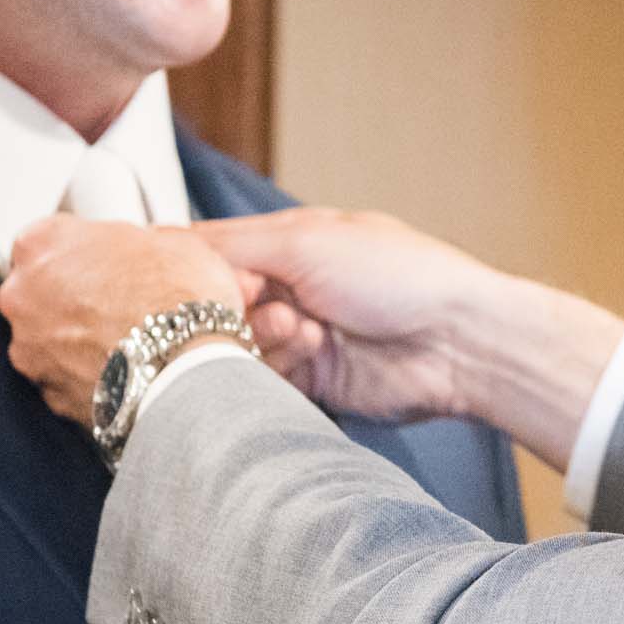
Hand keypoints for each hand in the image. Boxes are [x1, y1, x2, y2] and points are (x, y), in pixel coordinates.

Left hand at [0, 218, 254, 424]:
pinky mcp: (49, 393)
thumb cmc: (180, 301)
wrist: (189, 370)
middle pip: (40, 291)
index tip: (105, 261)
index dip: (83, 252)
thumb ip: (141, 241)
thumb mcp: (173, 241)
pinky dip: (88, 375)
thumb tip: (153, 249)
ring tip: (126, 340)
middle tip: (120, 301)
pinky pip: (65, 378)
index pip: (48, 240)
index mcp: (42, 244)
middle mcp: (22, 296)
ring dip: (78, 339)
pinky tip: (124, 369)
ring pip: (48, 338)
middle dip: (74, 296)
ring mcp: (30, 349)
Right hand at [190, 208, 506, 422]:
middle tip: (261, 305)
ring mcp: (302, 337)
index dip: (194, 269)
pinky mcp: (314, 383)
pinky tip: (311, 354)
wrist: (459, 342)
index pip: (213, 253)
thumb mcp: (306, 240)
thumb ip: (232, 245)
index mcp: (289, 242)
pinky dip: (278, 369)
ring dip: (263, 340)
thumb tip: (165, 241)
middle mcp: (291, 288)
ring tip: (304, 331)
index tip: (187, 280)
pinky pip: (266, 382)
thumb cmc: (396, 275)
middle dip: (230, 309)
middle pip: (219, 306)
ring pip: (239, 347)